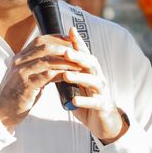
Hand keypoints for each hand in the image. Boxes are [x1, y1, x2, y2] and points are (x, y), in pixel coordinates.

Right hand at [0, 34, 83, 129]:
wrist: (2, 112)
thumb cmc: (17, 96)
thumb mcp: (26, 77)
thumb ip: (37, 68)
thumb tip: (56, 63)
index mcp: (19, 58)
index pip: (39, 41)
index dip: (56, 39)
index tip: (70, 41)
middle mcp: (19, 61)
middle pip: (44, 47)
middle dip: (63, 48)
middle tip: (78, 52)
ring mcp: (21, 72)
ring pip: (47, 60)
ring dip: (65, 61)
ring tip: (79, 64)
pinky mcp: (26, 85)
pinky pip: (47, 75)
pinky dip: (60, 74)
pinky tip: (69, 76)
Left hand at [63, 28, 127, 143]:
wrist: (103, 122)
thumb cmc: (86, 100)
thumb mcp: (76, 84)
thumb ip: (65, 73)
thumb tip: (49, 60)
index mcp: (89, 71)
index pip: (84, 54)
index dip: (78, 42)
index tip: (70, 30)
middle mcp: (97, 78)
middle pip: (90, 63)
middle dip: (79, 56)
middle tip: (65, 52)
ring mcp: (102, 92)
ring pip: (94, 81)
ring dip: (80, 77)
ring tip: (66, 76)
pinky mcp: (102, 106)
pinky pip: (95, 103)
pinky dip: (84, 101)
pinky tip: (73, 101)